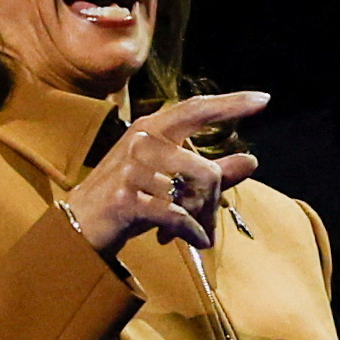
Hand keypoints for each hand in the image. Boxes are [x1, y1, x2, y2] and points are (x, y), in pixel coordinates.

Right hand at [61, 91, 269, 254]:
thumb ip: (211, 169)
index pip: (196, 109)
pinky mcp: (127, 199)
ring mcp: (132, 170)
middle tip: (209, 222)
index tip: (263, 99)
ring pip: (193, 197)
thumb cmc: (126, 199)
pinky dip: (192, 233)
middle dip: (213, 203)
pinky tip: (196, 241)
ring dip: (200, 221)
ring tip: (193, 232)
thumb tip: (251, 161)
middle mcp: (142, 142)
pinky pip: (178, 217)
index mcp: (151, 129)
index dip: (231, 104)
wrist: (77, 225)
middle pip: (205, 171)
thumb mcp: (168, 181)